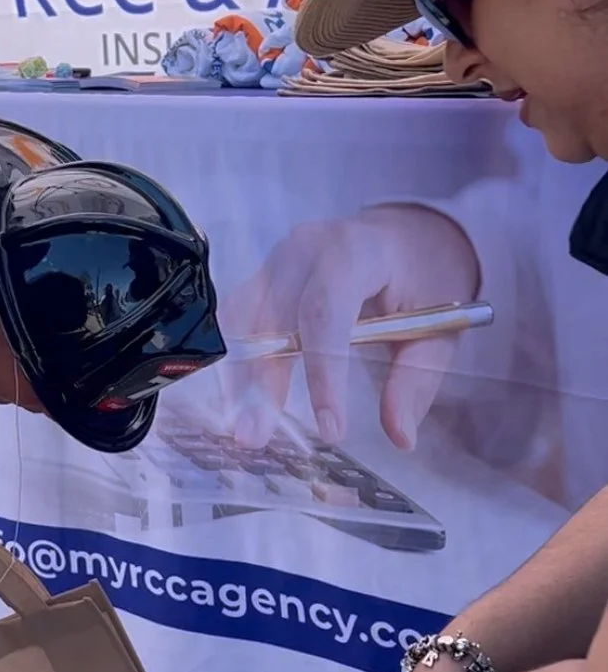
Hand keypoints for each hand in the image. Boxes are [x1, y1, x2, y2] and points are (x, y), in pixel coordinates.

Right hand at [219, 204, 479, 450]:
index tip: (331, 428)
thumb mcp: (438, 325)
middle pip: (272, 318)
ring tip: (242, 429)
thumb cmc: (425, 276)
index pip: (326, 312)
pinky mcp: (264, 274)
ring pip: (244, 320)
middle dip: (262, 383)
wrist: (407, 233)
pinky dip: (234, 361)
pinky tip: (235, 402)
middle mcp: (306, 249)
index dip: (323, 372)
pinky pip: (238, 317)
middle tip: (254, 438)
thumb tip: (401, 437)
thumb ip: (416, 379)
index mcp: (356, 250)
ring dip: (238, 378)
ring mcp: (278, 258)